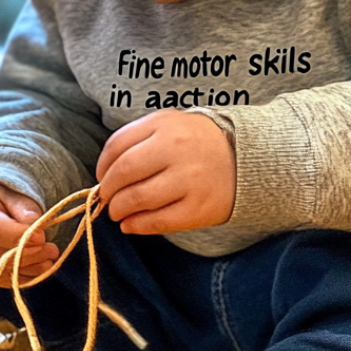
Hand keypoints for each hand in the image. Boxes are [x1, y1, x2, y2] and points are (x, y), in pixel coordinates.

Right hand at [0, 181, 57, 284]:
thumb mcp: (7, 193)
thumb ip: (21, 206)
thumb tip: (34, 223)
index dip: (19, 236)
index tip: (42, 237)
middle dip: (30, 256)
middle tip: (52, 250)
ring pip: (3, 274)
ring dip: (31, 268)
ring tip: (51, 257)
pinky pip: (5, 281)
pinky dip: (26, 276)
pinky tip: (42, 266)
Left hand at [95, 111, 234, 235]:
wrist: (248, 158)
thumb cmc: (199, 143)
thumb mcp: (170, 125)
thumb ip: (138, 139)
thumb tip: (105, 173)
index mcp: (164, 125)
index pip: (117, 146)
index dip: (102, 165)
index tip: (102, 177)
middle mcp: (176, 150)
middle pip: (123, 173)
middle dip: (108, 190)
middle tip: (107, 198)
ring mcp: (188, 180)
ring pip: (137, 199)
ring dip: (118, 209)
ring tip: (118, 212)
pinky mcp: (198, 208)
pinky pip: (157, 221)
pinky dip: (137, 226)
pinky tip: (130, 225)